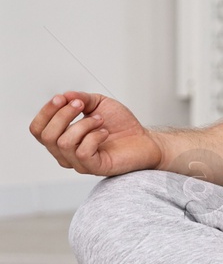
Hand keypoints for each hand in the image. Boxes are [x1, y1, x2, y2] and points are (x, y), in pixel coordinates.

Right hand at [29, 92, 161, 177]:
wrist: (144, 139)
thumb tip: (64, 95)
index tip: (62, 97)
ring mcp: (78, 162)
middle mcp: (65, 153)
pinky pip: (83, 152)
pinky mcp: (94, 167)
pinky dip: (94, 136)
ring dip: (84, 124)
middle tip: (82, 104)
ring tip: (100, 120)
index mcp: (61, 138)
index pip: (37, 129)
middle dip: (63, 114)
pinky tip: (104, 132)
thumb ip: (80, 98)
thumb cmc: (120, 125)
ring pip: (64, 142)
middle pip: (46, 136)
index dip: (45, 112)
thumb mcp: (99, 104)